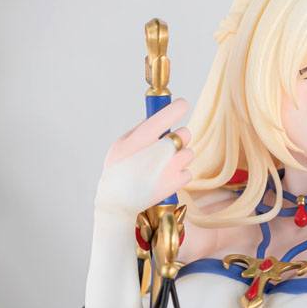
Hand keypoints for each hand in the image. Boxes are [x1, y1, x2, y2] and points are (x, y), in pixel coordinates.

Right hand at [94, 97, 193, 217]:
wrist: (118, 202)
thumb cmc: (117, 171)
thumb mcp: (120, 144)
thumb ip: (140, 129)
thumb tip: (157, 118)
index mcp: (144, 137)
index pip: (169, 114)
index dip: (178, 107)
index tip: (182, 105)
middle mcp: (161, 150)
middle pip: (186, 133)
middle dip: (179, 138)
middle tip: (166, 146)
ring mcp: (171, 167)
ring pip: (189, 153)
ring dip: (180, 157)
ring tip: (163, 166)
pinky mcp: (177, 182)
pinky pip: (188, 171)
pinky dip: (179, 175)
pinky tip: (165, 178)